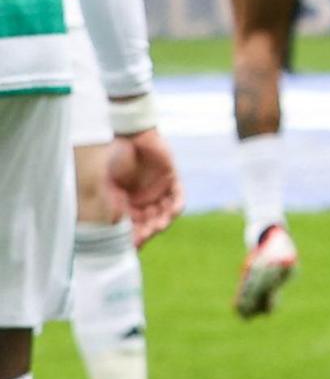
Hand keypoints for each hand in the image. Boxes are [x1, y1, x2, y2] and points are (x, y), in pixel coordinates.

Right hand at [105, 127, 179, 242]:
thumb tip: (113, 225)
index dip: (131, 238)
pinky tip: (171, 211)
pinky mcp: (172, 181)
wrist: (128, 132)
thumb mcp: (103, 183)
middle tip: (145, 236)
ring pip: (163, 215)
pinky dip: (176, 206)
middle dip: (146, 232)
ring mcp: (157, 192)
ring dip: (161, 222)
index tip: (131, 245)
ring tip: (157, 226)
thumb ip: (108, 204)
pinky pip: (178, 198)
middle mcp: (141, 202)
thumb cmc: (110, 156)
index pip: (130, 227)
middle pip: (148, 224)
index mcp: (123, 205)